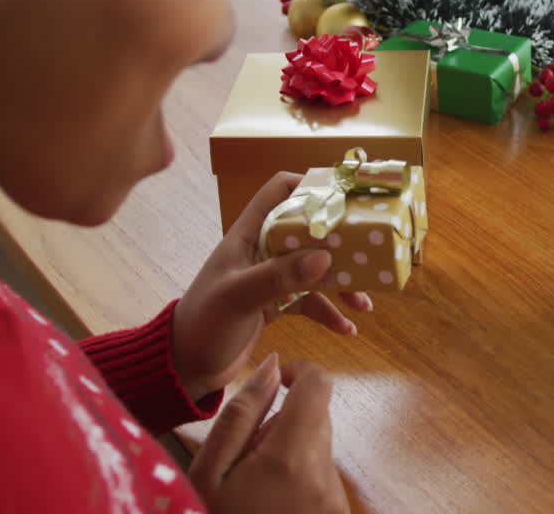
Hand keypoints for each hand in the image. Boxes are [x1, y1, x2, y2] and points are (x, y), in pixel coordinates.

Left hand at [173, 172, 373, 400]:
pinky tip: (347, 328)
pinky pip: (311, 301)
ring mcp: (271, 277)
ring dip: (341, 282)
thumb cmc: (203, 325)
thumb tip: (325, 257)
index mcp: (248, 234)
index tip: (345, 198)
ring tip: (364, 302)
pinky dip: (330, 312)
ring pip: (315, 268)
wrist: (183, 368)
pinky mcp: (276, 304)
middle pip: (309, 230)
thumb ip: (279, 276)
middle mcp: (262, 250)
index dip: (311, 185)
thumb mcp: (239, 298)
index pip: (280, 191)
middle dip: (340, 241)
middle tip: (369, 251)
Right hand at [189, 355, 348, 513]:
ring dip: (286, 449)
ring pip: (316, 443)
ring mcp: (334, 494)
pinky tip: (268, 502)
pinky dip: (295, 475)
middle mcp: (324, 471)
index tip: (274, 383)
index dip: (298, 371)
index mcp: (293, 455)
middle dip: (281, 420)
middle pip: (315, 414)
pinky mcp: (337, 511)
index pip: (319, 384)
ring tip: (253, 485)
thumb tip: (272, 365)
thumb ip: (240, 414)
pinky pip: (319, 472)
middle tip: (244, 456)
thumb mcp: (209, 473)